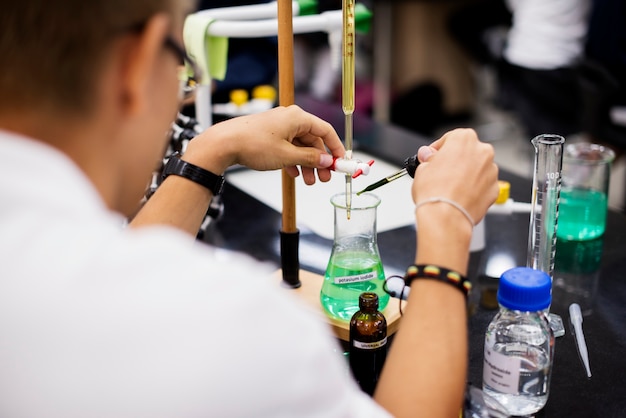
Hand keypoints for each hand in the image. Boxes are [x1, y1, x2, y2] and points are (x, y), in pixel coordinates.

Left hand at [183, 105, 344, 184]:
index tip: (342, 162)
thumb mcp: (287, 155)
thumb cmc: (253, 144)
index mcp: (297, 118)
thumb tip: (327, 160)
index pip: (325, 131)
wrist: (224, 144)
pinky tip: (294, 174)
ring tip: (309, 181)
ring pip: (300, 146)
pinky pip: (288, 148)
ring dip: (307, 164)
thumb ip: (310, 158)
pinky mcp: (269, 135)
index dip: (336, 147)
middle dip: (320, 160)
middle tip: (325, 178)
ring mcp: (279, 127)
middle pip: (313, 140)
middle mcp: (290, 119)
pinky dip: (294, 161)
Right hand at [413, 128, 498, 223]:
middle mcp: (482, 152)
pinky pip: (483, 184)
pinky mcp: (495, 189)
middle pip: (467, 152)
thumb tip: (428, 157)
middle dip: (456, 161)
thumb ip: (429, 158)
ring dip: (466, 174)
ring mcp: (491, 171)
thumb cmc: (435, 192)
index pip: (451, 138)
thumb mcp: (422, 168)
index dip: (440, 149)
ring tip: (450, 187)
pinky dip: (474, 188)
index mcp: (464, 139)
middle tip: (441, 172)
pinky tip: (460, 195)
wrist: (446, 217)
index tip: (433, 157)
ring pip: (477, 168)